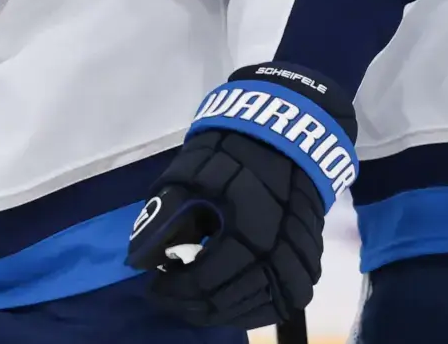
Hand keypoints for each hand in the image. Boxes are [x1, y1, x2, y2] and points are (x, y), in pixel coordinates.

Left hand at [127, 64, 351, 329]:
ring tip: (193, 303)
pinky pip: (282, 301)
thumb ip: (161, 218)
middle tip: (169, 297)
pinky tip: (228, 303)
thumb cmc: (230, 152)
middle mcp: (278, 252)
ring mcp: (298, 260)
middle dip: (193, 305)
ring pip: (258, 308)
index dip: (175, 290)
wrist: (285, 137)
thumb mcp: (186, 176)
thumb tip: (139, 261)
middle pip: (230, 301)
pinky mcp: (308, 262)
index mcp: (247, 228)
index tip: (153, 287)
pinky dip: (253, 309)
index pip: (206, 281)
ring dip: (222, 312)